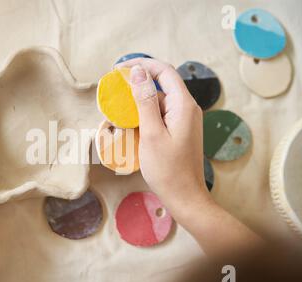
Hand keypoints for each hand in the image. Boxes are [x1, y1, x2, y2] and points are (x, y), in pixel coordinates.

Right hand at [116, 59, 208, 210]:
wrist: (184, 196)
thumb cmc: (167, 169)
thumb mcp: (151, 133)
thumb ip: (144, 101)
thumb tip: (138, 72)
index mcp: (183, 105)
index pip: (164, 71)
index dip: (142, 64)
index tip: (118, 69)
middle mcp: (187, 108)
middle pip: (162, 84)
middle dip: (137, 84)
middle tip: (114, 90)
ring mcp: (184, 120)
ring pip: (159, 101)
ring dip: (139, 103)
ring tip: (118, 112)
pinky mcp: (179, 130)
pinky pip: (160, 115)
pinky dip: (145, 116)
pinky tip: (130, 126)